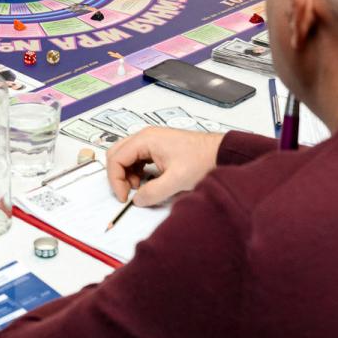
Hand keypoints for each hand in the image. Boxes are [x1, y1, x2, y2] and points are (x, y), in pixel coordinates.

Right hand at [105, 127, 222, 205]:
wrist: (221, 153)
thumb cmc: (201, 161)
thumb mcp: (177, 180)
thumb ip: (153, 192)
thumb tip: (136, 200)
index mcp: (146, 140)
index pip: (116, 158)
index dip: (115, 180)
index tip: (124, 198)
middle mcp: (145, 136)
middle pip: (117, 154)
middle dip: (118, 176)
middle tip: (127, 194)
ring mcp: (151, 140)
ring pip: (126, 156)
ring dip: (127, 173)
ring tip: (140, 188)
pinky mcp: (158, 146)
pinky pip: (137, 157)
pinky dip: (136, 170)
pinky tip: (146, 181)